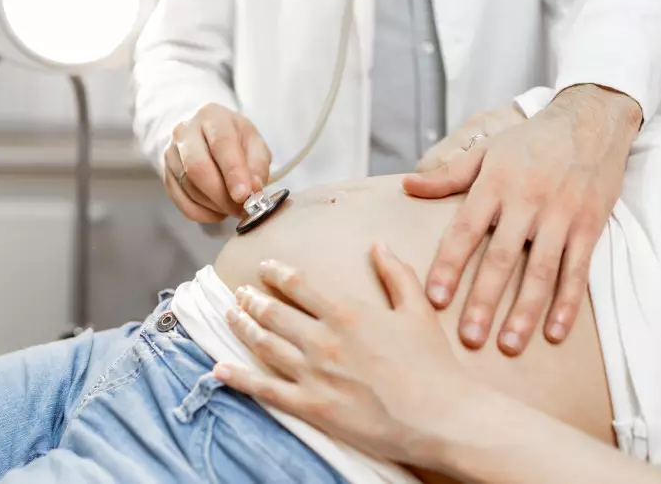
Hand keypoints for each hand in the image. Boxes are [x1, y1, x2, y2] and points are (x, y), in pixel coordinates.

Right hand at [163, 104, 271, 222]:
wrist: (201, 135)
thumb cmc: (232, 139)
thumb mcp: (253, 141)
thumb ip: (258, 164)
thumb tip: (254, 189)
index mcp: (212, 117)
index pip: (221, 143)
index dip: (233, 172)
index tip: (244, 195)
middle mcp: (186, 132)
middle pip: (198, 168)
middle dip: (222, 195)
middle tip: (242, 209)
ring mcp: (171, 154)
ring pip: (190, 188)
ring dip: (215, 205)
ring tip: (234, 208)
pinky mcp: (166, 175)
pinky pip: (182, 202)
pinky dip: (203, 213)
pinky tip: (218, 211)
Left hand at [212, 246, 474, 467]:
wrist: (440, 416)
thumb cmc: (432, 363)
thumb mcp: (417, 307)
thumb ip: (395, 272)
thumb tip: (377, 244)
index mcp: (346, 312)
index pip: (298, 285)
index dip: (276, 273)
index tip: (265, 267)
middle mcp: (322, 339)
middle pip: (273, 313)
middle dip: (252, 300)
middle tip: (240, 293)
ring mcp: (313, 374)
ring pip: (264, 345)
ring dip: (242, 328)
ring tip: (230, 316)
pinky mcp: (311, 406)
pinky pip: (264, 390)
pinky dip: (238, 377)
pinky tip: (219, 368)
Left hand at [403, 84, 642, 355]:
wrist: (591, 120)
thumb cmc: (531, 140)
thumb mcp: (486, 150)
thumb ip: (447, 175)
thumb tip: (407, 187)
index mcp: (495, 185)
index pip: (465, 230)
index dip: (449, 265)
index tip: (435, 298)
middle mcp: (527, 202)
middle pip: (502, 258)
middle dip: (484, 301)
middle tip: (469, 338)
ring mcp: (560, 216)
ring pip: (541, 271)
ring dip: (525, 311)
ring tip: (508, 344)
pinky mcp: (589, 226)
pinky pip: (578, 271)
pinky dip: (567, 303)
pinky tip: (554, 332)